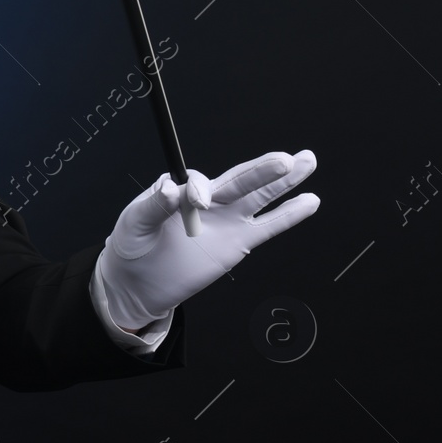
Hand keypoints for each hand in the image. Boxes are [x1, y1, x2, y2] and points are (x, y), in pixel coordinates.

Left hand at [95, 150, 320, 328]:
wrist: (137, 283)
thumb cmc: (131, 247)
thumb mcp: (134, 223)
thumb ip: (153, 206)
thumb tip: (171, 189)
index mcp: (179, 189)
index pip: (197, 181)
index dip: (200, 189)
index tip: (197, 204)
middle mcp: (207, 199)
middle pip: (237, 179)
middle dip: (260, 170)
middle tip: (283, 159)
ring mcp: (225, 220)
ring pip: (258, 196)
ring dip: (283, 181)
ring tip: (307, 160)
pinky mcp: (237, 243)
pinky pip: (267, 227)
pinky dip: (289, 215)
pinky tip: (310, 201)